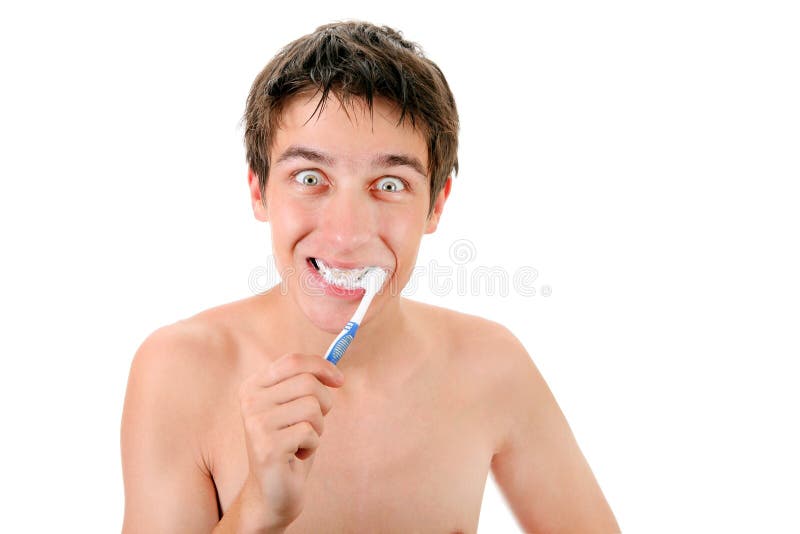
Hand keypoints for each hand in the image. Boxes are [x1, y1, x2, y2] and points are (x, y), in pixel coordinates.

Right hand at [236, 352, 344, 529]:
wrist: (272, 491)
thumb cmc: (290, 444)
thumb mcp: (296, 407)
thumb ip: (307, 382)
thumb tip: (336, 366)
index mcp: (253, 386)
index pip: (293, 360)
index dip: (322, 366)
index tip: (339, 380)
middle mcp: (250, 401)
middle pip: (308, 382)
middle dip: (324, 403)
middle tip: (313, 424)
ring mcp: (256, 424)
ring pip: (313, 407)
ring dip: (318, 427)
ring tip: (301, 441)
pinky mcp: (268, 447)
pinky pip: (311, 432)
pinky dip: (312, 445)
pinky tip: (296, 455)